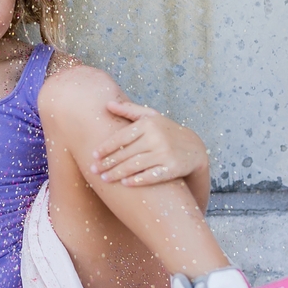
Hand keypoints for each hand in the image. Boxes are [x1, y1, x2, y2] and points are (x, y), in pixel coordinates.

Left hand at [90, 100, 208, 186]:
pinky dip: (137, 180)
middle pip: (126, 153)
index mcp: (149, 124)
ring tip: (104, 178)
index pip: (122, 137)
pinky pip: (151, 176)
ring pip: (135, 165)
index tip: (93, 155)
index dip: (106, 147)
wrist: (194, 148)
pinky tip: (125, 184)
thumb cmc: (166, 131)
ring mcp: (165, 154)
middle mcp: (157, 138)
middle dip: (108, 163)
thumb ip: (129, 110)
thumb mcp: (151, 117)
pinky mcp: (172, 168)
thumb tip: (106, 104)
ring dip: (117, 173)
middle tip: (94, 170)